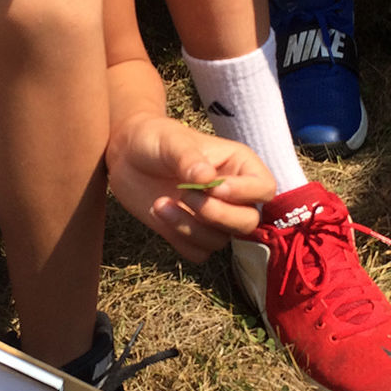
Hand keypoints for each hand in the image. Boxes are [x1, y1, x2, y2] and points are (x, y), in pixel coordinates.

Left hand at [106, 114, 275, 261]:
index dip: (245, 193)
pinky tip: (160, 212)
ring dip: (190, 227)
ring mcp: (212, 216)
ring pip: (220, 240)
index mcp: (239, 166)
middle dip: (217, 215)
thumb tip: (207, 178)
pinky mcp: (190, 232)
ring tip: (161, 203)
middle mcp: (232, 195)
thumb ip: (189, 159)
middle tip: (186, 196)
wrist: (126, 155)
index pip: (265, 189)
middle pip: (248, 222)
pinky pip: (198, 252)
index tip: (215, 186)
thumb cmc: (156, 138)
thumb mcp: (172, 141)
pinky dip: (178, 238)